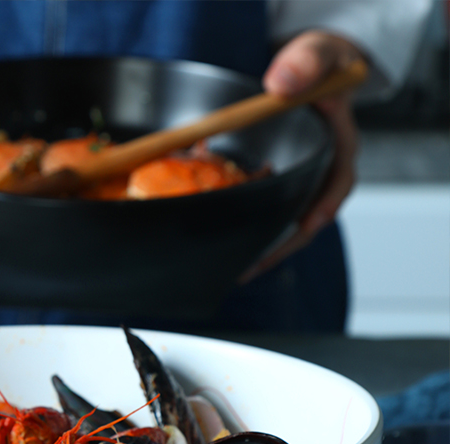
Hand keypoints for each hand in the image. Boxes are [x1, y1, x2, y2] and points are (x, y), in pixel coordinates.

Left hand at [240, 31, 364, 282]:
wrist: (305, 74)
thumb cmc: (315, 67)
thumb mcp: (316, 55)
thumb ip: (304, 63)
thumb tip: (281, 84)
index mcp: (338, 147)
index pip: (337, 184)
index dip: (323, 207)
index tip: (309, 225)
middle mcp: (321, 173)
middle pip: (308, 218)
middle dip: (282, 245)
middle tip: (252, 266)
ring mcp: (300, 184)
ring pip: (284, 221)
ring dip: (263, 244)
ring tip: (236, 269)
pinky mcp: (279, 187)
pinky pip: (265, 210)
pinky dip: (247, 225)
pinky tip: (224, 241)